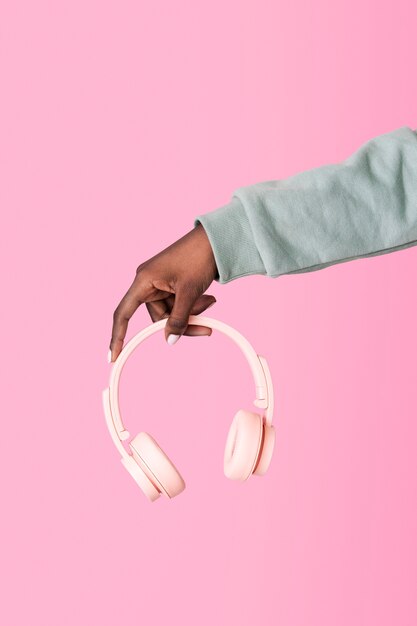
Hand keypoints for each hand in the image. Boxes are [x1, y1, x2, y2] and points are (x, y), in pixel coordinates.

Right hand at [108, 223, 218, 361]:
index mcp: (143, 281)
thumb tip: (170, 340)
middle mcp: (147, 282)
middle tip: (206, 327)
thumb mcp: (189, 293)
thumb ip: (179, 319)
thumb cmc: (198, 259)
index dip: (117, 335)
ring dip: (191, 313)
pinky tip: (208, 298)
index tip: (112, 356)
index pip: (123, 313)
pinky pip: (177, 304)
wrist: (214, 240)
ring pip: (171, 312)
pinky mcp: (171, 283)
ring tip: (211, 302)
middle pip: (158, 317)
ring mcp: (159, 282)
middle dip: (181, 323)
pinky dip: (192, 306)